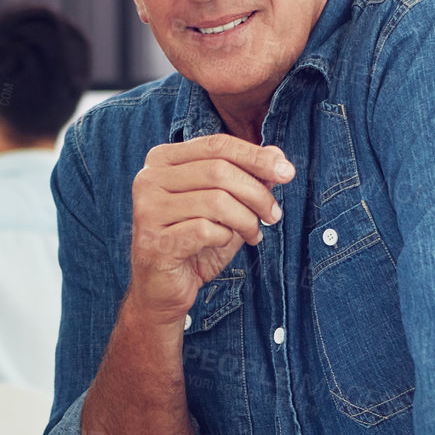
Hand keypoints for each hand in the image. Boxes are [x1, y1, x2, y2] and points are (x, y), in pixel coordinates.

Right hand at [127, 133, 293, 324]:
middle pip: (218, 170)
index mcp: (163, 160)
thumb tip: (277, 155)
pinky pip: (205, 230)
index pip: (216, 145)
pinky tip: (226, 244)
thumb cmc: (195, 244)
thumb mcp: (226, 206)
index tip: (286, 172)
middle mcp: (149, 179)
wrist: (162, 289)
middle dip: (257, 192)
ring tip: (254, 234)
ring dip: (246, 219)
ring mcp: (147, 209)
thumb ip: (247, 178)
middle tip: (274, 214)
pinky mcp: (153, 240)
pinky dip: (226, 237)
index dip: (256, 156)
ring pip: (216, 201)